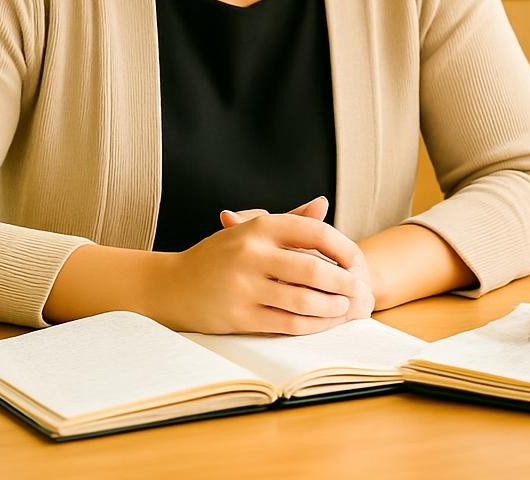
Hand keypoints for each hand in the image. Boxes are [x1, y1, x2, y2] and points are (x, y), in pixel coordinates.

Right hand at [221, 197, 375, 324]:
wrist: (171, 285)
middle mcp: (251, 254)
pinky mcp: (238, 316)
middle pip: (314, 270)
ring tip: (345, 307)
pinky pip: (287, 323)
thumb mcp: (251, 230)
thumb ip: (290, 220)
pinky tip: (323, 323)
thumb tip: (324, 204)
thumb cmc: (220, 255)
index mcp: (260, 227)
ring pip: (304, 301)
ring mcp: (243, 287)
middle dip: (343, 283)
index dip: (343, 247)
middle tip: (358, 289)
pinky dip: (312, 326)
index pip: (315, 232)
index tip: (356, 260)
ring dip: (332, 308)